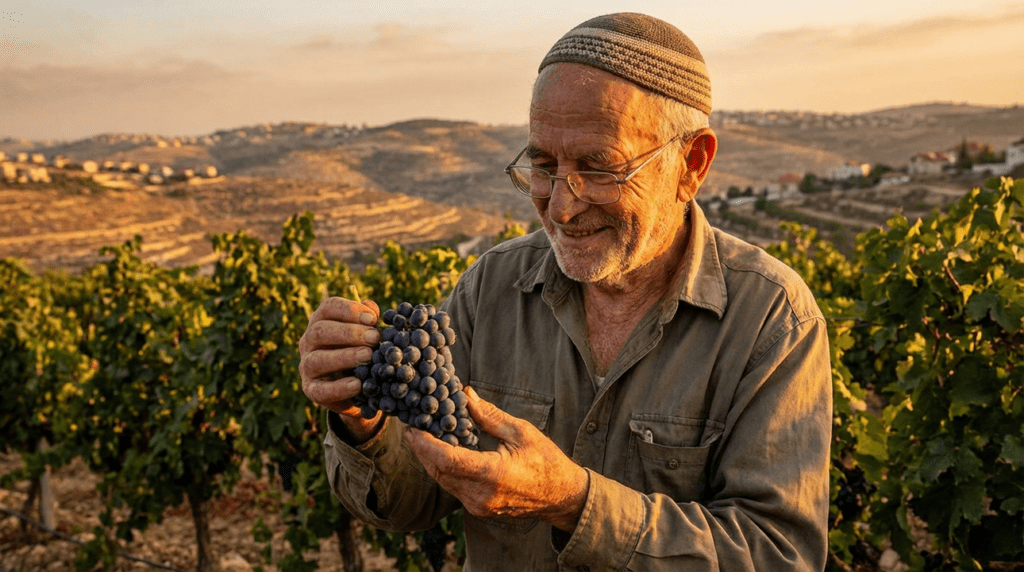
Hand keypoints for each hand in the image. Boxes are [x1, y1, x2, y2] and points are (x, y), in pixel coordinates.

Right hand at [298, 296, 381, 441]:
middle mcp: (309, 341)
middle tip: (374, 338)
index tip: (372, 319)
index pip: (329, 307)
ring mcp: (306, 366)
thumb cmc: (361, 351)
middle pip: (320, 330)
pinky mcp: (311, 390)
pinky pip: (320, 390)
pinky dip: (339, 387)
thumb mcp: (367, 335)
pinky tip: (357, 384)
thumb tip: (371, 307)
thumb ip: (369, 321)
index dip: (350, 310)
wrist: (358, 388)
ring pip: (317, 359)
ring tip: (368, 356)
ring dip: (344, 357)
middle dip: (349, 333)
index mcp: (322, 321)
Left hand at [404, 387, 589, 531]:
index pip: (446, 460)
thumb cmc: (547, 462)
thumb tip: (466, 395)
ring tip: (424, 439)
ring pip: (444, 482)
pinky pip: (454, 489)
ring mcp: (479, 506)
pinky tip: (444, 454)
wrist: (563, 497)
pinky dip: (445, 471)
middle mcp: (481, 495)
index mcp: (492, 474)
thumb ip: (490, 416)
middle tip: (413, 429)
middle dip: (422, 451)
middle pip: (439, 472)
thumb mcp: (521, 432)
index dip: (425, 444)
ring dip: (432, 461)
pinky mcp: (480, 509)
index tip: (413, 428)